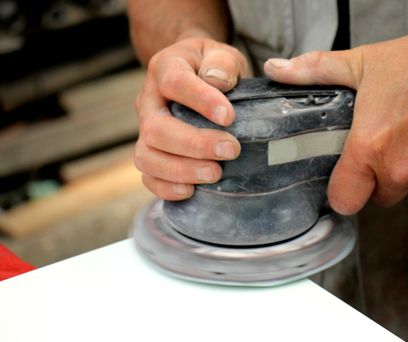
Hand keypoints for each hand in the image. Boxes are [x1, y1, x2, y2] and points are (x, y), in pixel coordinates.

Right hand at [134, 37, 248, 199]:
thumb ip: (222, 63)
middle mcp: (149, 101)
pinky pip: (147, 176)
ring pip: (146, 156)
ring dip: (181, 170)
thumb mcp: (222, 54)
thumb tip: (218, 82)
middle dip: (194, 144)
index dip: (201, 101)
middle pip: (156, 129)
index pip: (174, 83)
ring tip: (215, 173)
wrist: (195, 74)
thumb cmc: (211, 67)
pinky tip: (192, 191)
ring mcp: (145, 129)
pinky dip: (166, 188)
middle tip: (231, 150)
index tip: (229, 117)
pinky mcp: (151, 152)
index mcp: (165, 68)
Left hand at [264, 24, 407, 214]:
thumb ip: (315, 71)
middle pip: (379, 196)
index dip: (343, 191)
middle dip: (379, 177)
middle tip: (387, 142)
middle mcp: (402, 170)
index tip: (346, 180)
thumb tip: (277, 70)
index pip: (344, 201)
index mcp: (371, 148)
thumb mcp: (365, 63)